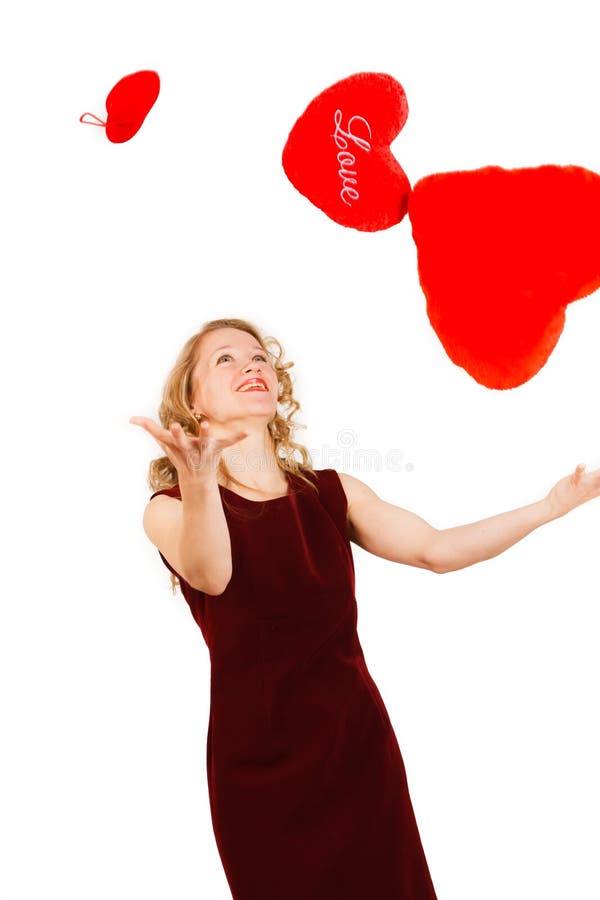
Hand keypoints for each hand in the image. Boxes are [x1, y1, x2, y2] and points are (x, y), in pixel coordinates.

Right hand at [129, 415, 248, 483]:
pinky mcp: (218, 447)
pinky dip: (237, 437)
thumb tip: (131, 418)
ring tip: (206, 423)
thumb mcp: (164, 442)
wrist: (196, 477)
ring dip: (206, 433)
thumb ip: (149, 428)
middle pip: (184, 442)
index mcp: (179, 446)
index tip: (172, 424)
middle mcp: (191, 448)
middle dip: (180, 436)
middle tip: (175, 426)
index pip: (173, 439)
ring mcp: (205, 449)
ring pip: (206, 441)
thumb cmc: (180, 454)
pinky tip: (247, 432)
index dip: (173, 433)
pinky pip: (229, 441)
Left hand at [544, 462, 599, 518]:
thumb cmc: (569, 497)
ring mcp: (582, 486)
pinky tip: (582, 465)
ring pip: (595, 478)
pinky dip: (579, 470)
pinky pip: (577, 476)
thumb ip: (594, 485)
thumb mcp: (585, 492)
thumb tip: (598, 478)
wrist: (554, 507)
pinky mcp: (572, 483)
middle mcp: (590, 488)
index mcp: (594, 491)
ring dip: (599, 473)